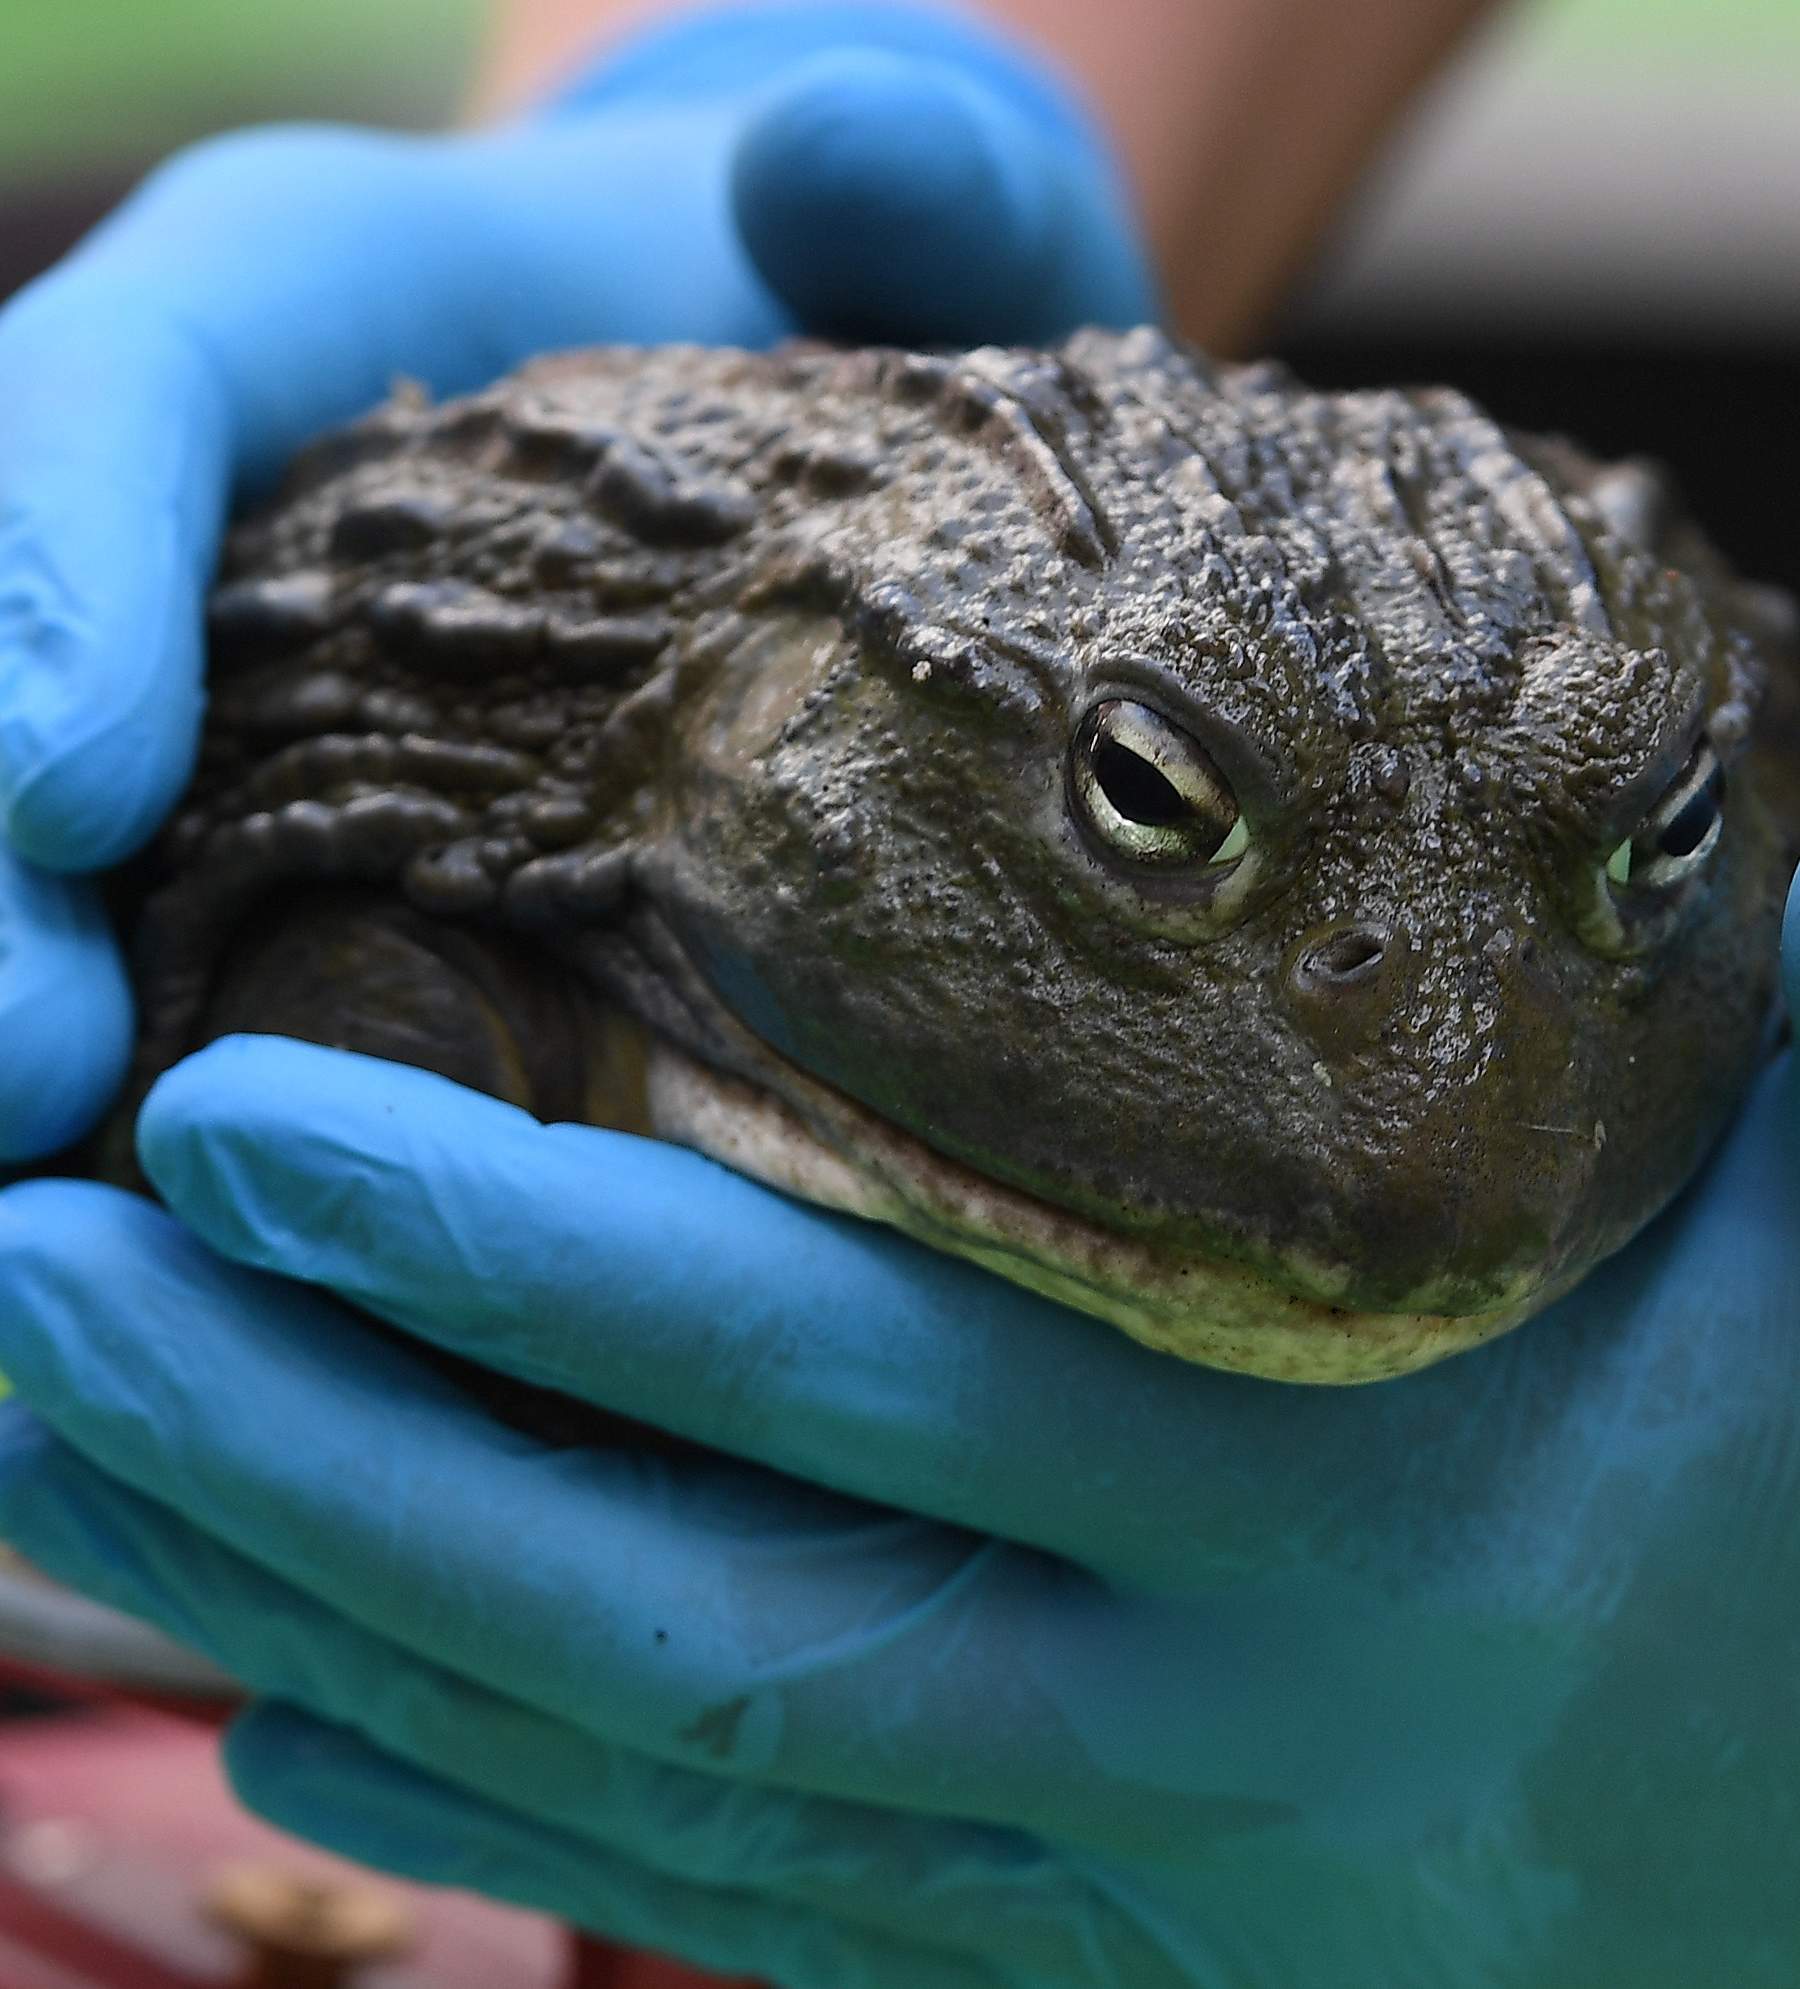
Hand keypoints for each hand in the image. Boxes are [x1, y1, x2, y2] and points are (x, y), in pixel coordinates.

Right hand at [0, 0, 1153, 1159]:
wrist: (800, 407)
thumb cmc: (825, 325)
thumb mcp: (891, 234)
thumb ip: (904, 183)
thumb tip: (847, 149)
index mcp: (311, 299)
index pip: (128, 397)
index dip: (52, 581)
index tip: (68, 797)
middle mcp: (212, 486)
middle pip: (9, 641)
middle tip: (31, 1085)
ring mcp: (211, 658)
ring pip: (38, 826)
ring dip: (28, 1020)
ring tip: (46, 1228)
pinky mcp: (253, 808)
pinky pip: (153, 943)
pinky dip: (129, 1100)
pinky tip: (128, 1263)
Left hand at [1, 875, 1793, 1985]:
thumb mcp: (1740, 1155)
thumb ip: (1563, 1008)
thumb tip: (1495, 762)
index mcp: (1328, 1466)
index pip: (838, 1353)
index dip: (511, 1254)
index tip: (233, 1116)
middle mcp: (1195, 1705)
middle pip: (675, 1599)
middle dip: (312, 1454)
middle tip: (27, 1281)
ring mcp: (1139, 1879)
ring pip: (668, 1780)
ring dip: (341, 1626)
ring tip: (71, 1460)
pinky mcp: (1115, 1980)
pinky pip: (758, 1928)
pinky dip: (505, 1826)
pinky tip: (288, 1722)